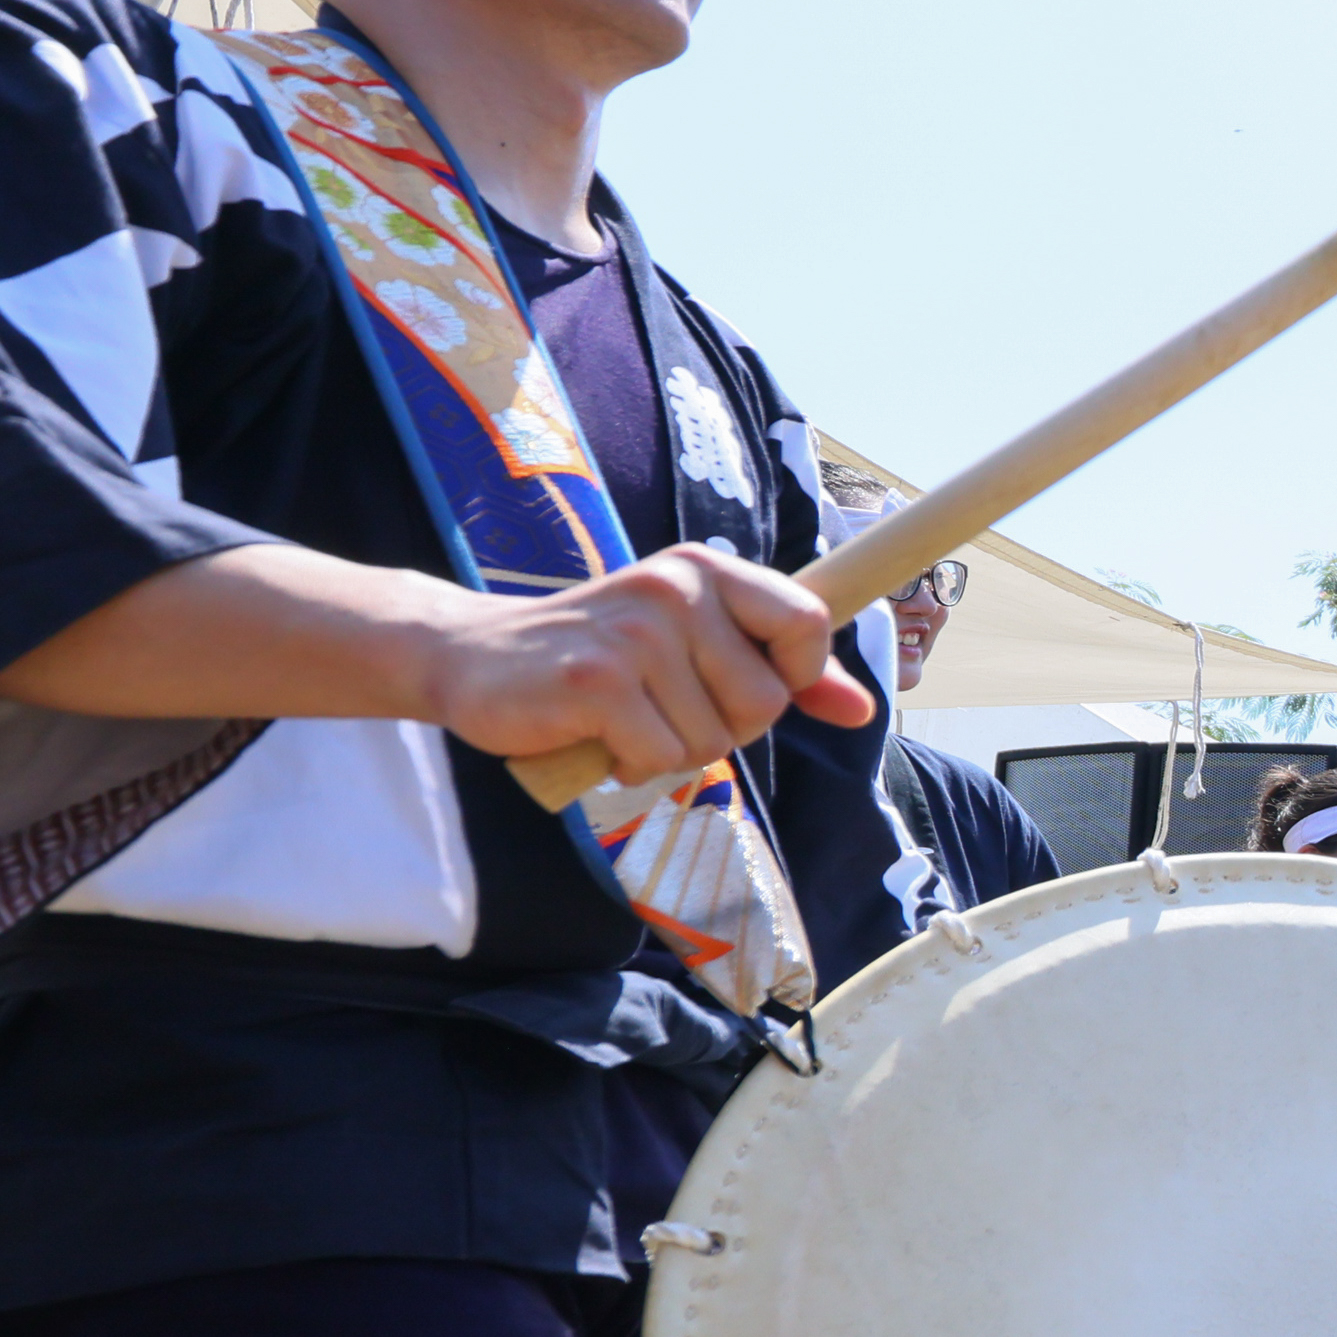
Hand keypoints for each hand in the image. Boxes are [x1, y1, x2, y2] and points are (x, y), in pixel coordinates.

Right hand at [422, 543, 872, 783]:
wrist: (474, 658)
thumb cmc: (600, 656)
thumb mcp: (694, 645)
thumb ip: (781, 670)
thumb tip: (863, 709)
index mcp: (708, 570)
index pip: (809, 622)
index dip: (799, 675)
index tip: (744, 686)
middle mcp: (677, 589)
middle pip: (765, 702)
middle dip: (723, 729)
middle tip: (663, 709)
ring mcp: (636, 633)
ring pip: (712, 739)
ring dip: (670, 751)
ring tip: (624, 719)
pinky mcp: (597, 682)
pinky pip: (660, 758)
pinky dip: (630, 766)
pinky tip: (596, 738)